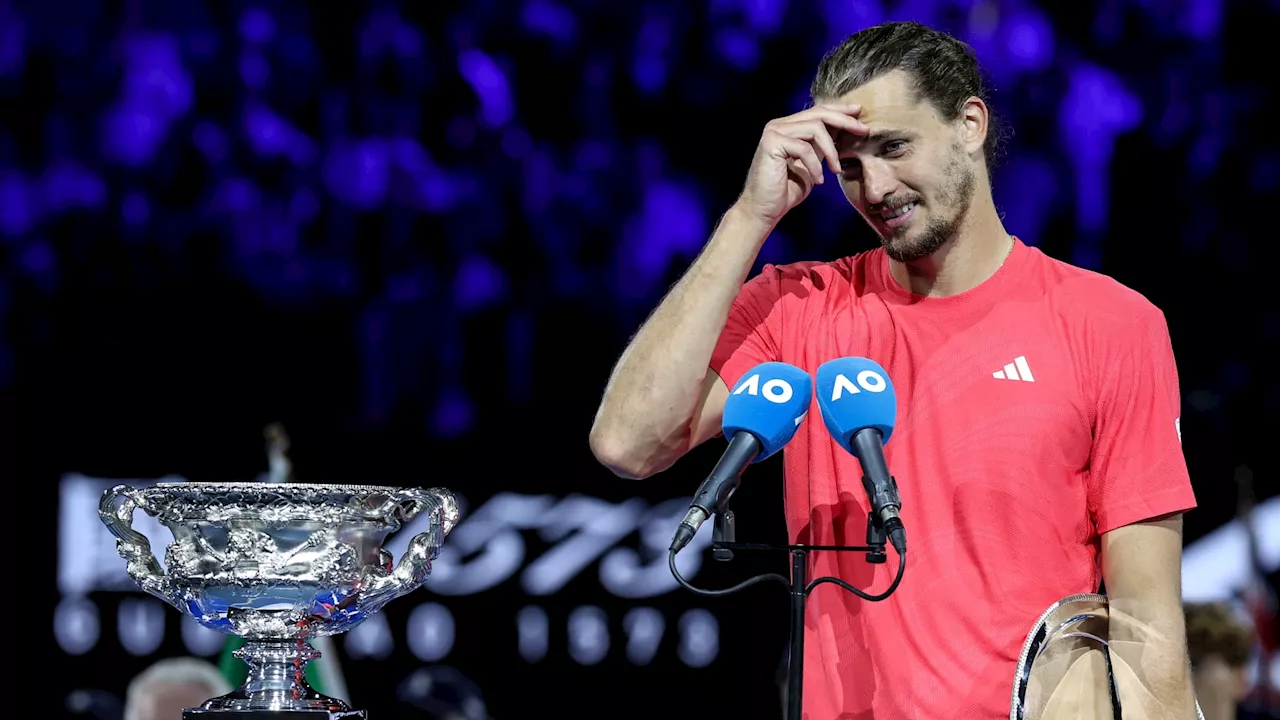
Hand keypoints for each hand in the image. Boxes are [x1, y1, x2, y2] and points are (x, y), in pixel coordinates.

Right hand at [735, 103, 868, 226]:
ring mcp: (774, 132)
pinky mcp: (771, 143)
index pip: (817, 111)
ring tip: (836, 170)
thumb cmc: (786, 191)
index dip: (840, 110)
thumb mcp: (811, 164)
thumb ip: (821, 146)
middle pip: (818, 113)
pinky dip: (815, 165)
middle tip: (863, 130)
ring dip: (831, 151)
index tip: (859, 113)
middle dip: (844, 121)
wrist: (764, 210)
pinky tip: (818, 180)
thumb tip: (844, 130)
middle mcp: (779, 125)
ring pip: (815, 128)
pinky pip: (804, 147)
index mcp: (788, 127)